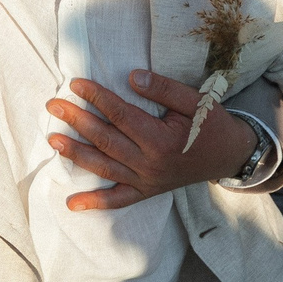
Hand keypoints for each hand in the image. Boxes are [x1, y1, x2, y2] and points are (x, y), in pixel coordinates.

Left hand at [47, 69, 253, 210]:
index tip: (76, 84)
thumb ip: (164, 89)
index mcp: (161, 139)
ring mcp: (146, 181)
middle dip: (77, 121)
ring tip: (52, 140)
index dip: (97, 97)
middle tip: (54, 105)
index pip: (120, 115)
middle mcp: (150, 164)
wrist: (230, 156)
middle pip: (105, 140)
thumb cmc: (212, 125)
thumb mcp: (196, 101)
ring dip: (76, 155)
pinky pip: (118, 201)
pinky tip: (72, 204)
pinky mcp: (146, 192)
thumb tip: (132, 77)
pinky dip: (95, 203)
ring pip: (104, 167)